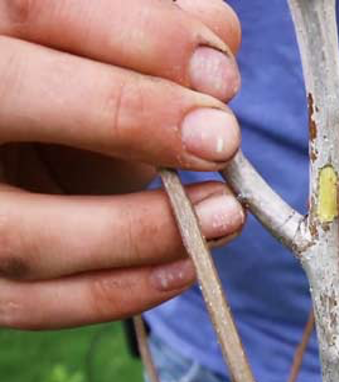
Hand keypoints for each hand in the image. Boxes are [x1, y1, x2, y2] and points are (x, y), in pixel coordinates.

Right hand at [0, 0, 244, 328]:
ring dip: (138, 231)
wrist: (33, 151)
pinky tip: (185, 267)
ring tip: (225, 214)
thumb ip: (153, 38)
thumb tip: (217, 54)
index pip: (37, 9)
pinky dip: (116, 292)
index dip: (139, 36)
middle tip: (221, 139)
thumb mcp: (105, 55)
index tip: (222, 74)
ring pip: (19, 231)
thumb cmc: (78, 93)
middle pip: (8, 92)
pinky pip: (31, 303)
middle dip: (126, 115)